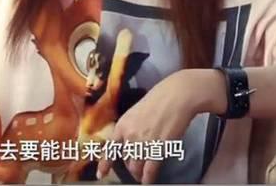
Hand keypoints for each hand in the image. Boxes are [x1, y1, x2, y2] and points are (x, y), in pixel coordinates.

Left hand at [96, 69, 225, 183]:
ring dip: (138, 174)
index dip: (105, 164)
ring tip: (142, 176)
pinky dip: (148, 178)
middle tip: (135, 168)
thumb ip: (131, 128)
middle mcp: (129, 136)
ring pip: (136, 167)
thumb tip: (130, 142)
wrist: (175, 96)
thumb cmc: (158, 100)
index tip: (100, 175)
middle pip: (125, 160)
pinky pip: (150, 170)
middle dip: (130, 166)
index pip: (110, 148)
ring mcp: (143, 144)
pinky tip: (148, 181)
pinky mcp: (158, 150)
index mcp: (122, 125)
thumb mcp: (136, 112)